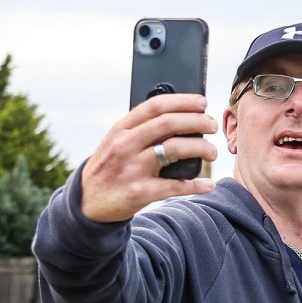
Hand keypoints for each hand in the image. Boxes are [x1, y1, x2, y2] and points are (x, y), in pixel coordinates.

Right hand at [81, 93, 218, 221]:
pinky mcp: (139, 192)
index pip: (155, 106)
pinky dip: (196, 185)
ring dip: (201, 148)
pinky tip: (208, 184)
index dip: (182, 101)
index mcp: (121, 129)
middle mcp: (125, 145)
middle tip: (213, 126)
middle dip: (197, 121)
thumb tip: (181, 115)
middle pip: (168, 124)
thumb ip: (141, 129)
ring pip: (174, 149)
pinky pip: (174, 186)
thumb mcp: (117, 141)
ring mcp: (131, 168)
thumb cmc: (112, 166)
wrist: (88, 201)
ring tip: (212, 152)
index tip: (202, 103)